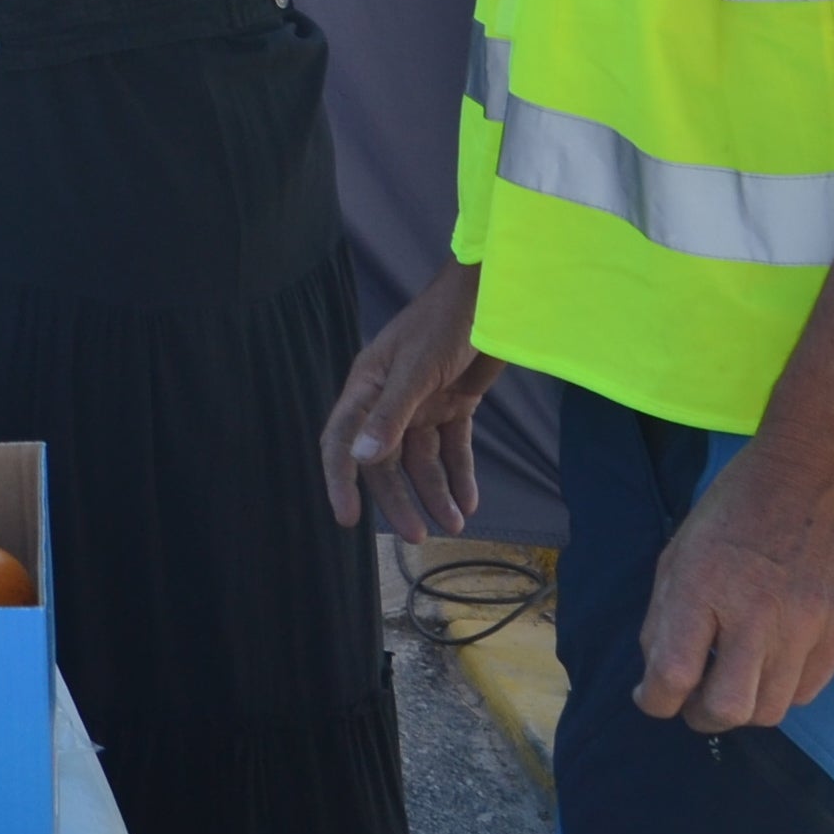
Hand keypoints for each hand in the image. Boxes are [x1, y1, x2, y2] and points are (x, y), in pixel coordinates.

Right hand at [320, 257, 501, 539]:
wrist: (493, 298)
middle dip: (401, 499)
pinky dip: (460, 474)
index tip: (347, 518)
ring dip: (437, 492)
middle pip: (386, 461)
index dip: (341, 480)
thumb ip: (391, 414)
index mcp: (367, 388)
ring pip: (422, 460)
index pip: (343, 441)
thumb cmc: (444, 323)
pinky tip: (469, 501)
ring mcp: (422, 403)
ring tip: (455, 523)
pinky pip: (452, 447)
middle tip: (418, 536)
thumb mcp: (417, 369)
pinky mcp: (454, 403)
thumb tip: (362, 458)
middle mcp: (389, 401)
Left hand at [633, 440, 833, 731]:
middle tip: (693, 700)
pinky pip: (808, 690)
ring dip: (744, 707)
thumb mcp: (678, 553)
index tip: (651, 697)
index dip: (653, 701)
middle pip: (727, 710)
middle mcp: (755, 615)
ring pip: (772, 711)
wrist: (814, 475)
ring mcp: (806, 626)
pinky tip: (769, 664)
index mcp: (701, 589)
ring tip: (733, 681)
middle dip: (700, 716)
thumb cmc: (734, 510)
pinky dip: (782, 690)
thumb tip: (658, 676)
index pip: (672, 677)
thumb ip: (664, 618)